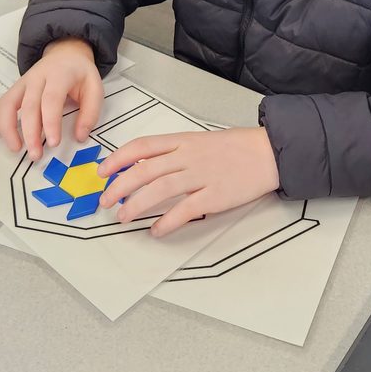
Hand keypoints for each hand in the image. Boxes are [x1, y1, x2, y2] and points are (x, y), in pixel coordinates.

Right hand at [0, 38, 102, 160]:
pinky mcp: (15, 89)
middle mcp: (37, 77)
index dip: (51, 122)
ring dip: (9, 129)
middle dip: (31, 133)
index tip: (54, 143)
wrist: (65, 53)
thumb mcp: (95, 87)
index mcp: (60, 74)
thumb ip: (91, 112)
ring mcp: (22, 82)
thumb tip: (80, 136)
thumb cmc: (80, 73)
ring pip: (7, 104)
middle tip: (36, 155)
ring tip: (17, 149)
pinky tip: (12, 139)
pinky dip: (2, 123)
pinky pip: (2, 105)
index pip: (51, 99)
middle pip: (29, 105)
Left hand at [97, 127, 279, 236]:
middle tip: (105, 201)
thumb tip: (144, 166)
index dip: (118, 159)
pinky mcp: (216, 194)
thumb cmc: (233, 147)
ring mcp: (202, 175)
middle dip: (120, 186)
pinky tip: (156, 230)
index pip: (142, 146)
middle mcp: (188, 156)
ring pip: (160, 188)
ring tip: (123, 217)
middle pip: (145, 169)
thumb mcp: (199, 141)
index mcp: (182, 140)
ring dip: (137, 204)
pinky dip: (168, 221)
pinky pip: (186, 209)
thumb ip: (173, 152)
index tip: (103, 171)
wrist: (267, 152)